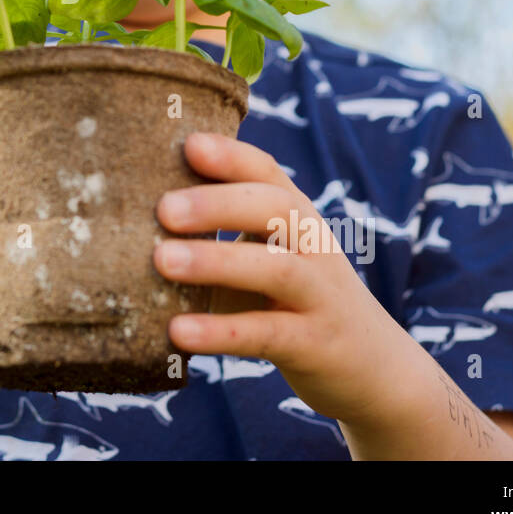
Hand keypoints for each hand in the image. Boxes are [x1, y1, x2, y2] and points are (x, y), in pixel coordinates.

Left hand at [153, 132, 422, 426]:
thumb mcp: (272, 256)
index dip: (231, 155)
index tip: (188, 144)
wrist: (374, 369)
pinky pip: (267, 334)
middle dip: (218, 204)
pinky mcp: (315, 345)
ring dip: (217, 261)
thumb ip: (226, 231)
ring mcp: (320, 295)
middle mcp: (315, 247)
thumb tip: (138, 207)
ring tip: (161, 261)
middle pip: (275, 209)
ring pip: (274, 269)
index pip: (268, 173)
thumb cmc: (296, 302)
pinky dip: (222, 331)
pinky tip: (179, 332)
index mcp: (298, 218)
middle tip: (163, 208)